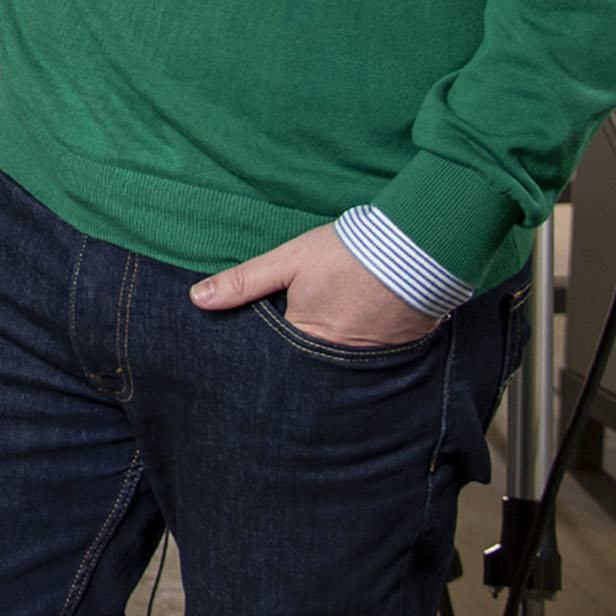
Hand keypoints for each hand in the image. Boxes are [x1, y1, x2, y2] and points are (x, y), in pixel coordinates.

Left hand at [191, 223, 442, 348]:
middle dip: (292, 363)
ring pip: (337, 365)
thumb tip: (198, 299)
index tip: (243, 359)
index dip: (260, 357)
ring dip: (326, 358)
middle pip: (306, 368)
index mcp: (307, 340)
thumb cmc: (348, 254)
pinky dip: (359, 350)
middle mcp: (339, 360)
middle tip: (277, 361)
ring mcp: (372, 359)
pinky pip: (369, 359)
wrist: (417, 247)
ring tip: (317, 349)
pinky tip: (354, 335)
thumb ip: (244, 282)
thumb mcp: (288, 261)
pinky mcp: (398, 351)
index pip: (274, 361)